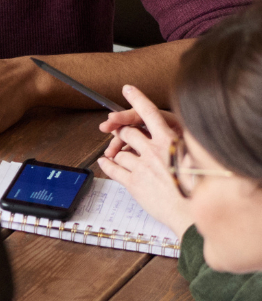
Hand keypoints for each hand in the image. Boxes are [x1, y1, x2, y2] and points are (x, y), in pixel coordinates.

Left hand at [94, 85, 190, 234]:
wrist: (191, 212)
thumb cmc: (196, 186)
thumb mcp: (194, 157)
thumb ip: (180, 143)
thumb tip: (175, 133)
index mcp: (170, 141)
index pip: (150, 113)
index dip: (137, 99)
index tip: (127, 89)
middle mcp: (153, 151)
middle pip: (128, 132)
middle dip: (122, 132)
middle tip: (119, 134)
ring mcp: (141, 167)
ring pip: (119, 151)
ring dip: (115, 151)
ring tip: (115, 153)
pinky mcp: (132, 183)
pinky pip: (111, 168)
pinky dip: (106, 164)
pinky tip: (105, 162)